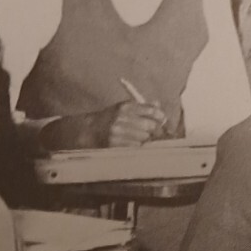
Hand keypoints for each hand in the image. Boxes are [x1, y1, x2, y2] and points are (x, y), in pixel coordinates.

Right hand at [39, 100, 167, 150]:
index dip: (160, 116)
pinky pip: (136, 147)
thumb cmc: (110, 118)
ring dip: (145, 139)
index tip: (162, 119)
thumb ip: (141, 107)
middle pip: (150, 125)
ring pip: (145, 138)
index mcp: (125, 106)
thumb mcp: (123, 108)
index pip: (151, 110)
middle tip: (155, 132)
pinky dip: (137, 146)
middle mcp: (121, 117)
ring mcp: (118, 131)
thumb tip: (158, 104)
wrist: (89, 130)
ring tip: (139, 137)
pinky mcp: (115, 143)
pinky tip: (132, 143)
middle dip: (155, 129)